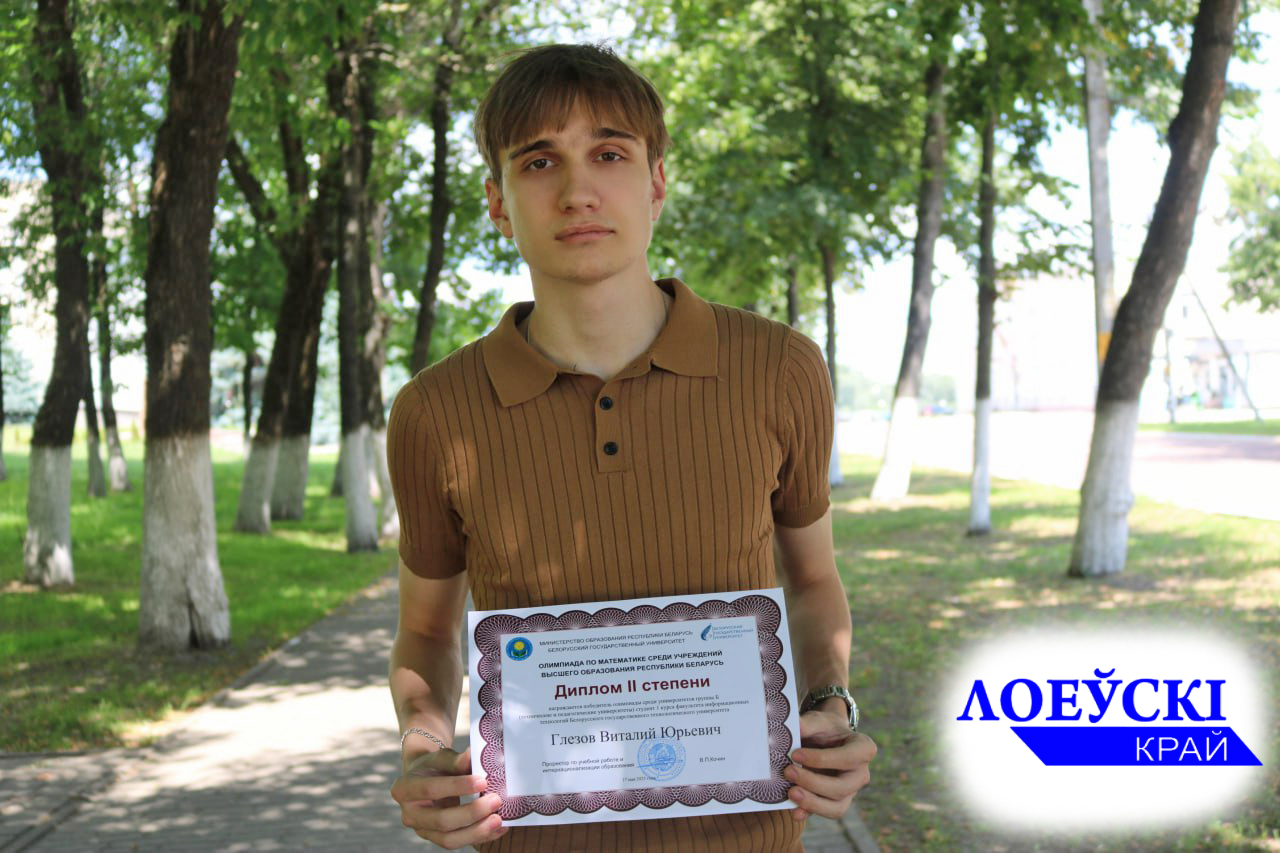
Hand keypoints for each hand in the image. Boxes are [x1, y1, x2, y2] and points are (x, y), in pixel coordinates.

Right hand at [390, 747, 507, 848]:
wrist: (426, 778)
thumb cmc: (434, 766)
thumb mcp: (441, 758)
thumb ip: (456, 760)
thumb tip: (471, 755)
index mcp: (404, 789)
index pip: (430, 790)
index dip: (457, 787)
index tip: (483, 780)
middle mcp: (409, 814)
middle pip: (441, 820)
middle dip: (471, 813)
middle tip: (496, 801)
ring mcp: (422, 830)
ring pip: (449, 839)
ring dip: (477, 831)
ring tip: (499, 820)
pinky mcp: (436, 839)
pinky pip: (458, 842)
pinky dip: (480, 837)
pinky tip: (499, 829)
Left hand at [785, 701, 876, 820]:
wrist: (825, 739)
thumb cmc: (825, 729)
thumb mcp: (819, 720)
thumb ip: (808, 723)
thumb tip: (793, 727)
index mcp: (863, 749)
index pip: (848, 758)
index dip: (822, 759)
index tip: (796, 754)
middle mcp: (861, 773)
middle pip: (842, 787)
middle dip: (814, 783)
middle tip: (788, 772)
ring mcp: (851, 791)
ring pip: (837, 807)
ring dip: (813, 803)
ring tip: (791, 793)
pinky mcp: (837, 802)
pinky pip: (827, 813)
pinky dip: (810, 812)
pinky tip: (795, 811)